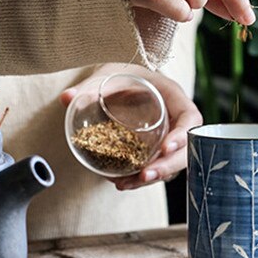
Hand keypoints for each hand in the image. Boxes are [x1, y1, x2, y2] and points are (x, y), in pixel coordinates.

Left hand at [60, 64, 202, 189]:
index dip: (184, 136)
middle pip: (186, 148)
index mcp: (174, 97)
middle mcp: (177, 119)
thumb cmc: (122, 72)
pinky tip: (123, 183)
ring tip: (127, 184)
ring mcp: (170, 137)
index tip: (165, 148)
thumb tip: (66, 98)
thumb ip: (90, 86)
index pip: (191, 119)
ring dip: (154, 177)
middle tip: (145, 175)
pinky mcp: (158, 149)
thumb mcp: (108, 75)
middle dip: (167, 166)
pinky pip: (158, 166)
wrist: (122, 79)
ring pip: (173, 163)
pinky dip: (143, 178)